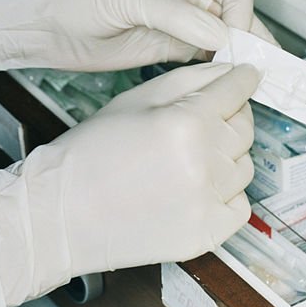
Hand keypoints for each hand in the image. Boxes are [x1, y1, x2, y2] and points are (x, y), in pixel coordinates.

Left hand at [0, 0, 274, 76]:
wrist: (50, 25)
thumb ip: (179, 16)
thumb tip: (222, 36)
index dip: (241, 15)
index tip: (235, 43)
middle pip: (236, 14)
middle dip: (249, 39)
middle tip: (260, 68)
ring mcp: (181, 20)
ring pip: (225, 38)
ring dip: (237, 57)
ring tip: (251, 80)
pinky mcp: (170, 46)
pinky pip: (205, 57)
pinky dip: (217, 68)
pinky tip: (224, 81)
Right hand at [0, 62, 259, 306]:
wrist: (60, 216)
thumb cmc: (89, 155)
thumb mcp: (135, 99)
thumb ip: (189, 80)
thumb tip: (230, 70)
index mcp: (186, 123)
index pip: (238, 90)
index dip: (241, 80)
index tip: (244, 78)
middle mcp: (204, 163)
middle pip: (245, 127)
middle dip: (230, 117)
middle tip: (201, 121)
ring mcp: (208, 203)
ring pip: (244, 166)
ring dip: (226, 157)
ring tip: (187, 159)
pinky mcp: (206, 235)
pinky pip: (240, 206)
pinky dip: (225, 196)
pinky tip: (194, 189)